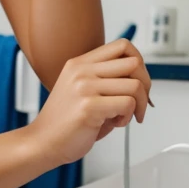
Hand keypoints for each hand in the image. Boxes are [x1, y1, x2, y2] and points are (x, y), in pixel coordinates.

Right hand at [25, 40, 151, 166]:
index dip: (139, 62)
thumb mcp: (82, 89)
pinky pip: (127, 104)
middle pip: (134, 62)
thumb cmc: (66, 121)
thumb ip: (105, 80)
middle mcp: (82, 70)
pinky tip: (115, 123)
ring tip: (124, 116)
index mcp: (80, 63)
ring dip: (138, 105)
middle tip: (138, 102)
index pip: (122, 45)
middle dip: (145, 85)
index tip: (138, 81)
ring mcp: (85, 87)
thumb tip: (140, 79)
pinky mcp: (89, 106)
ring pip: (135, 85)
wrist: (43, 142)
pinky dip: (128, 117)